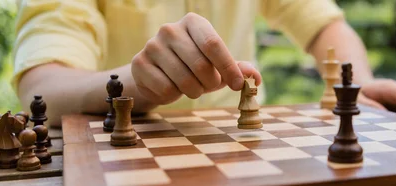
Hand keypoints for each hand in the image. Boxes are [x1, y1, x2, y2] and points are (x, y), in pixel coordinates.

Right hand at [131, 13, 260, 104]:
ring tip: (192, 88)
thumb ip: (238, 69)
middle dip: (211, 84)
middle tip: (210, 86)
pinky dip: (175, 96)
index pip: (214, 44)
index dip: (228, 67)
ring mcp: (152, 45)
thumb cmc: (193, 66)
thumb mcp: (217, 65)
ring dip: (195, 92)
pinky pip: (167, 90)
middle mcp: (170, 29)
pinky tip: (172, 88)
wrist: (156, 73)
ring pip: (185, 81)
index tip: (238, 85)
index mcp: (194, 23)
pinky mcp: (140, 63)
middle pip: (201, 65)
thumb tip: (255, 77)